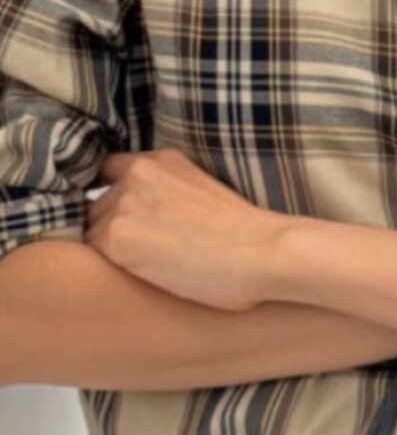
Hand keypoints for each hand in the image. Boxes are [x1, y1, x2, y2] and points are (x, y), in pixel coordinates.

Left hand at [84, 147, 289, 310]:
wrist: (263, 252)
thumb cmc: (247, 236)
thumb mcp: (204, 190)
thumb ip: (169, 191)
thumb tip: (148, 217)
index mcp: (161, 161)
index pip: (111, 171)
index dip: (116, 196)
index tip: (130, 218)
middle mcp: (137, 175)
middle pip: (100, 206)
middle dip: (118, 227)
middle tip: (154, 252)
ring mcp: (123, 205)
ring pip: (96, 232)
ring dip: (117, 250)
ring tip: (157, 265)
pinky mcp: (116, 239)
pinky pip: (98, 256)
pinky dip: (118, 268)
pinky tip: (151, 273)